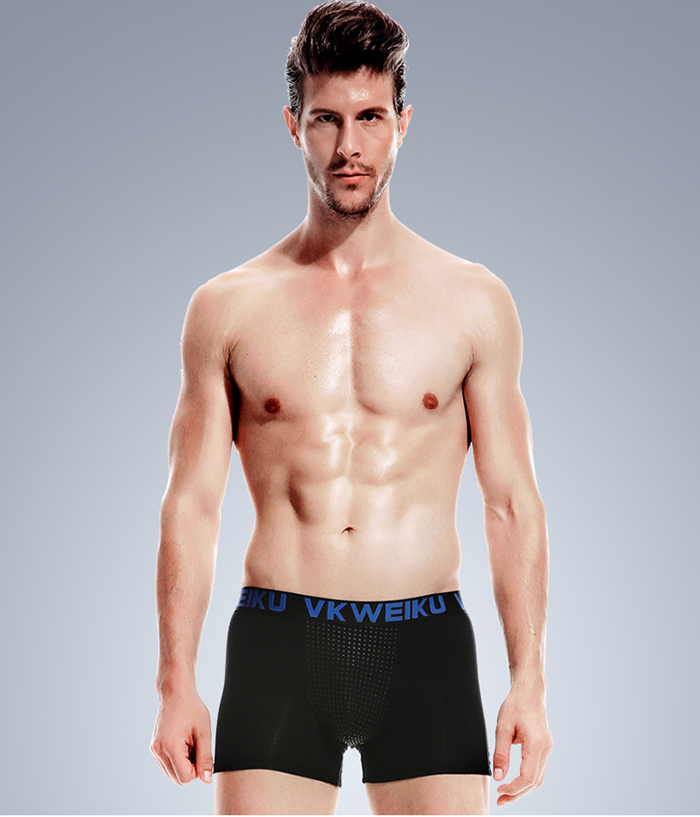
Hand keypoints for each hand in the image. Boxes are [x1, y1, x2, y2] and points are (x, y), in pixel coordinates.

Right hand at [150, 688, 212, 785]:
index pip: (185, 777)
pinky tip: (183, 743)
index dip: (198, 770)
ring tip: (190, 743)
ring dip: (184, 764)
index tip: (203, 753)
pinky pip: (167, 764)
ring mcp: (154, 750)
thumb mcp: (204, 732)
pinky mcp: (154, 748)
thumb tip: (206, 779)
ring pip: (172, 773)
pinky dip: (178, 759)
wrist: (176, 692)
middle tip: (197, 747)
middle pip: (177, 778)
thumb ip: (205, 757)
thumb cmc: (191, 708)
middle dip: (191, 768)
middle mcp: (158, 751)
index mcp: (170, 747)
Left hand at [492, 681, 552, 806]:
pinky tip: (514, 780)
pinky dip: (527, 779)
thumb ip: (501, 753)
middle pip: (534, 782)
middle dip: (517, 794)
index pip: (527, 777)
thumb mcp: (502, 727)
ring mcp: (547, 748)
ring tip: (505, 794)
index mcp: (536, 744)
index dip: (513, 789)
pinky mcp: (544, 747)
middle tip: (500, 800)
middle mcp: (545, 748)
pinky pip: (537, 769)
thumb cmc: (515, 705)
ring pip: (538, 778)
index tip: (499, 791)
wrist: (529, 690)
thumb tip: (498, 777)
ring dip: (522, 788)